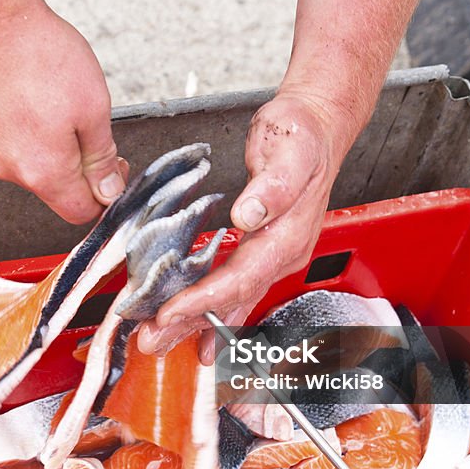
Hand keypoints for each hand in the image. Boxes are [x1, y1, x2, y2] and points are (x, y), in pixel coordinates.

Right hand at [0, 4, 126, 223]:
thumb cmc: (41, 54)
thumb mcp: (93, 107)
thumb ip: (100, 158)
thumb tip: (107, 191)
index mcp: (43, 172)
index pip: (79, 211)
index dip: (103, 193)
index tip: (111, 163)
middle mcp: (7, 169)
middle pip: (52, 187)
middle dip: (75, 164)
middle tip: (85, 120)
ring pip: (26, 161)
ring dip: (45, 142)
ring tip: (50, 96)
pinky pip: (2, 139)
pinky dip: (18, 124)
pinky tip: (25, 90)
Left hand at [136, 91, 353, 362]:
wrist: (317, 128)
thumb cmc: (302, 135)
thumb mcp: (290, 149)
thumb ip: (274, 185)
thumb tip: (248, 214)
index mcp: (288, 235)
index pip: (241, 277)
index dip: (205, 299)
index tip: (170, 312)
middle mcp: (282, 253)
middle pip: (233, 298)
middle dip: (191, 322)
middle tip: (152, 339)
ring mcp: (272, 256)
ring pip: (231, 300)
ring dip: (195, 323)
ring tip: (160, 340)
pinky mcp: (261, 252)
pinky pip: (234, 290)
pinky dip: (211, 312)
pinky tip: (194, 332)